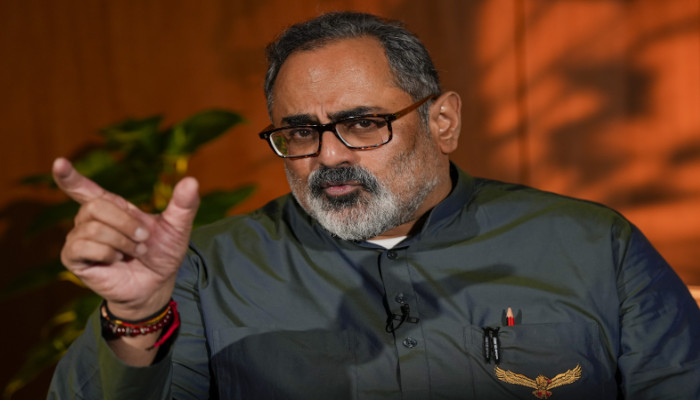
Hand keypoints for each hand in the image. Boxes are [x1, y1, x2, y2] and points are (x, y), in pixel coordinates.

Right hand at [52, 158, 199, 319]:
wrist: (157, 284)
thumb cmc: (162, 253)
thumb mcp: (177, 227)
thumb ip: (183, 204)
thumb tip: (191, 181)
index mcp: (112, 207)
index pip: (84, 188)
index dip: (70, 177)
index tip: (59, 163)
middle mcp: (90, 220)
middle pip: (96, 206)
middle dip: (126, 223)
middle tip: (143, 238)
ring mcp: (79, 239)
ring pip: (93, 229)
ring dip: (122, 242)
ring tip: (134, 252)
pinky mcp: (73, 259)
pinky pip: (82, 247)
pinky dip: (107, 253)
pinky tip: (116, 260)